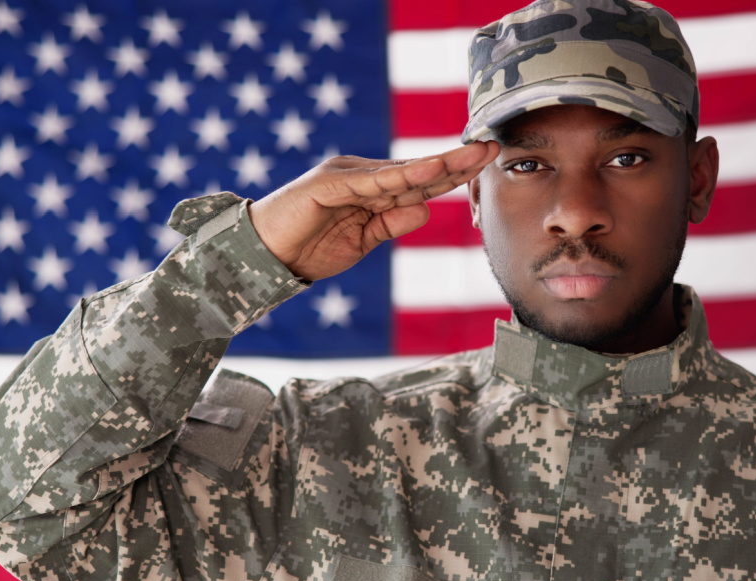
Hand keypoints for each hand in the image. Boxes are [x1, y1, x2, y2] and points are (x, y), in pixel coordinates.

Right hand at [247, 141, 498, 280]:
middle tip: (492, 148)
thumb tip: (424, 208)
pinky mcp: (330, 183)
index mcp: (372, 190)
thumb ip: (392, 224)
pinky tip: (432, 169)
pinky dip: (404, 175)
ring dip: (438, 164)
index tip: (486, 162)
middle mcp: (363, 176)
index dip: (454, 173)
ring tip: (471, 155)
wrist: (264, 256)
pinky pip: (374, 181)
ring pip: (401, 171)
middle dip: (456, 160)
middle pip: (418, 169)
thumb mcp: (363, 241)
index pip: (420, 180)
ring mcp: (346, 176)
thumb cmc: (310, 248)